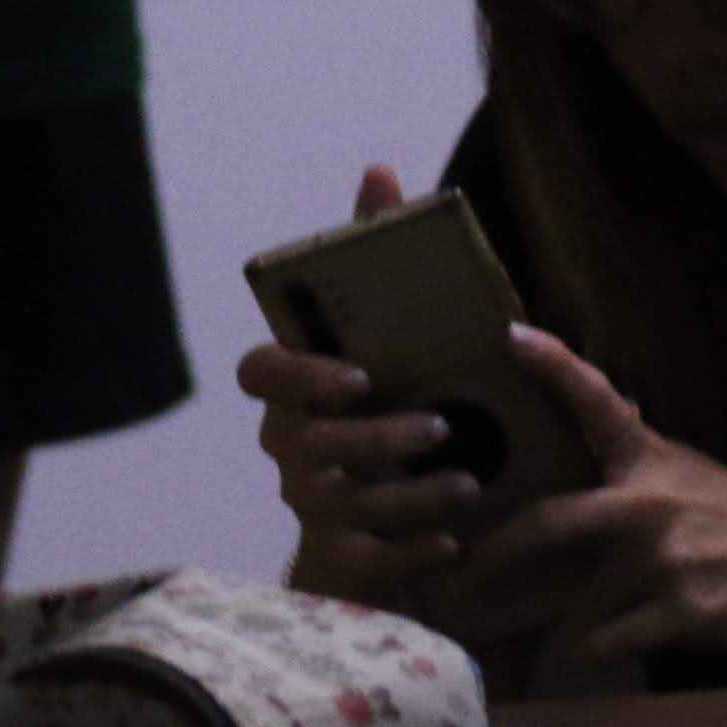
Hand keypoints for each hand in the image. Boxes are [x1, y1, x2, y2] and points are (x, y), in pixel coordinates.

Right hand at [243, 166, 483, 614]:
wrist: (391, 505)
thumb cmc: (392, 401)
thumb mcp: (392, 329)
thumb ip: (376, 254)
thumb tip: (380, 169)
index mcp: (296, 390)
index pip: (257, 374)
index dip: (298, 375)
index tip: (356, 374)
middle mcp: (291, 446)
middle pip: (306, 442)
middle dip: (372, 436)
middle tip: (439, 427)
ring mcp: (313, 504)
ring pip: (345, 501)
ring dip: (409, 493)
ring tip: (469, 484)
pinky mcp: (345, 557)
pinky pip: (370, 558)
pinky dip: (412, 551)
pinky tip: (456, 543)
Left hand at [440, 328, 726, 669]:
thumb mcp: (686, 472)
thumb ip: (628, 451)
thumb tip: (591, 399)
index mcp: (646, 466)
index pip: (596, 403)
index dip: (554, 365)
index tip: (511, 334)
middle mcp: (647, 508)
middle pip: (548, 526)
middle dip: (492, 560)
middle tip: (453, 589)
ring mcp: (665, 561)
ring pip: (577, 604)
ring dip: (543, 629)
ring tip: (506, 644)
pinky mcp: (684, 611)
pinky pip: (612, 638)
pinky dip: (593, 650)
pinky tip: (585, 653)